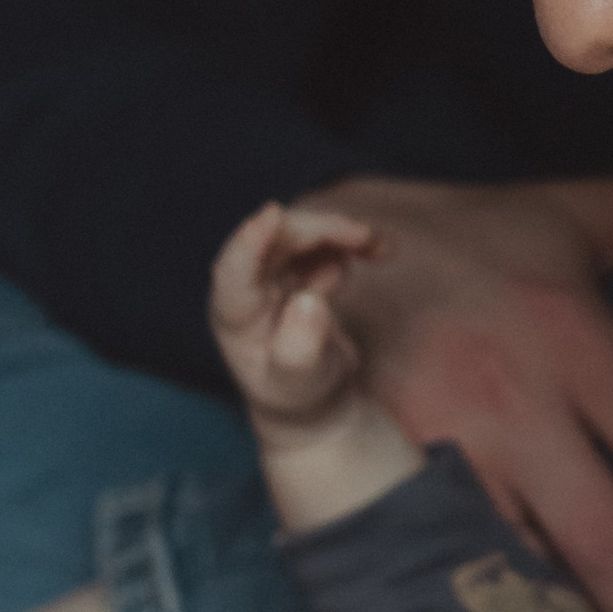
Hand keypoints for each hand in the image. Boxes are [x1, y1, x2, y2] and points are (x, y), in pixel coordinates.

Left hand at [210, 199, 377, 425]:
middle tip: (363, 236)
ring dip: (339, 232)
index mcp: (234, 317)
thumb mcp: (300, 382)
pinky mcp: (295, 270)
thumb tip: (309, 300)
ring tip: (379, 246)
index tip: (272, 214)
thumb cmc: (299, 393)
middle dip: (318, 230)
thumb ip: (300, 348)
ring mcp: (270, 276)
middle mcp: (247, 288)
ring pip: (299, 235)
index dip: (250, 241)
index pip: (233, 271)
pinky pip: (321, 243)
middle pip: (275, 241)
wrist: (311, 397)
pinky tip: (378, 253)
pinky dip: (350, 242)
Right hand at [286, 174, 612, 611]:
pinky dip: (490, 608)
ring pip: (521, 563)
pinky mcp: (384, 468)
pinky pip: (450, 557)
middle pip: (600, 533)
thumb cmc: (462, 235)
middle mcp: (511, 394)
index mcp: (569, 333)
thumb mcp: (563, 214)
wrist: (318, 239)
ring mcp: (441, 440)